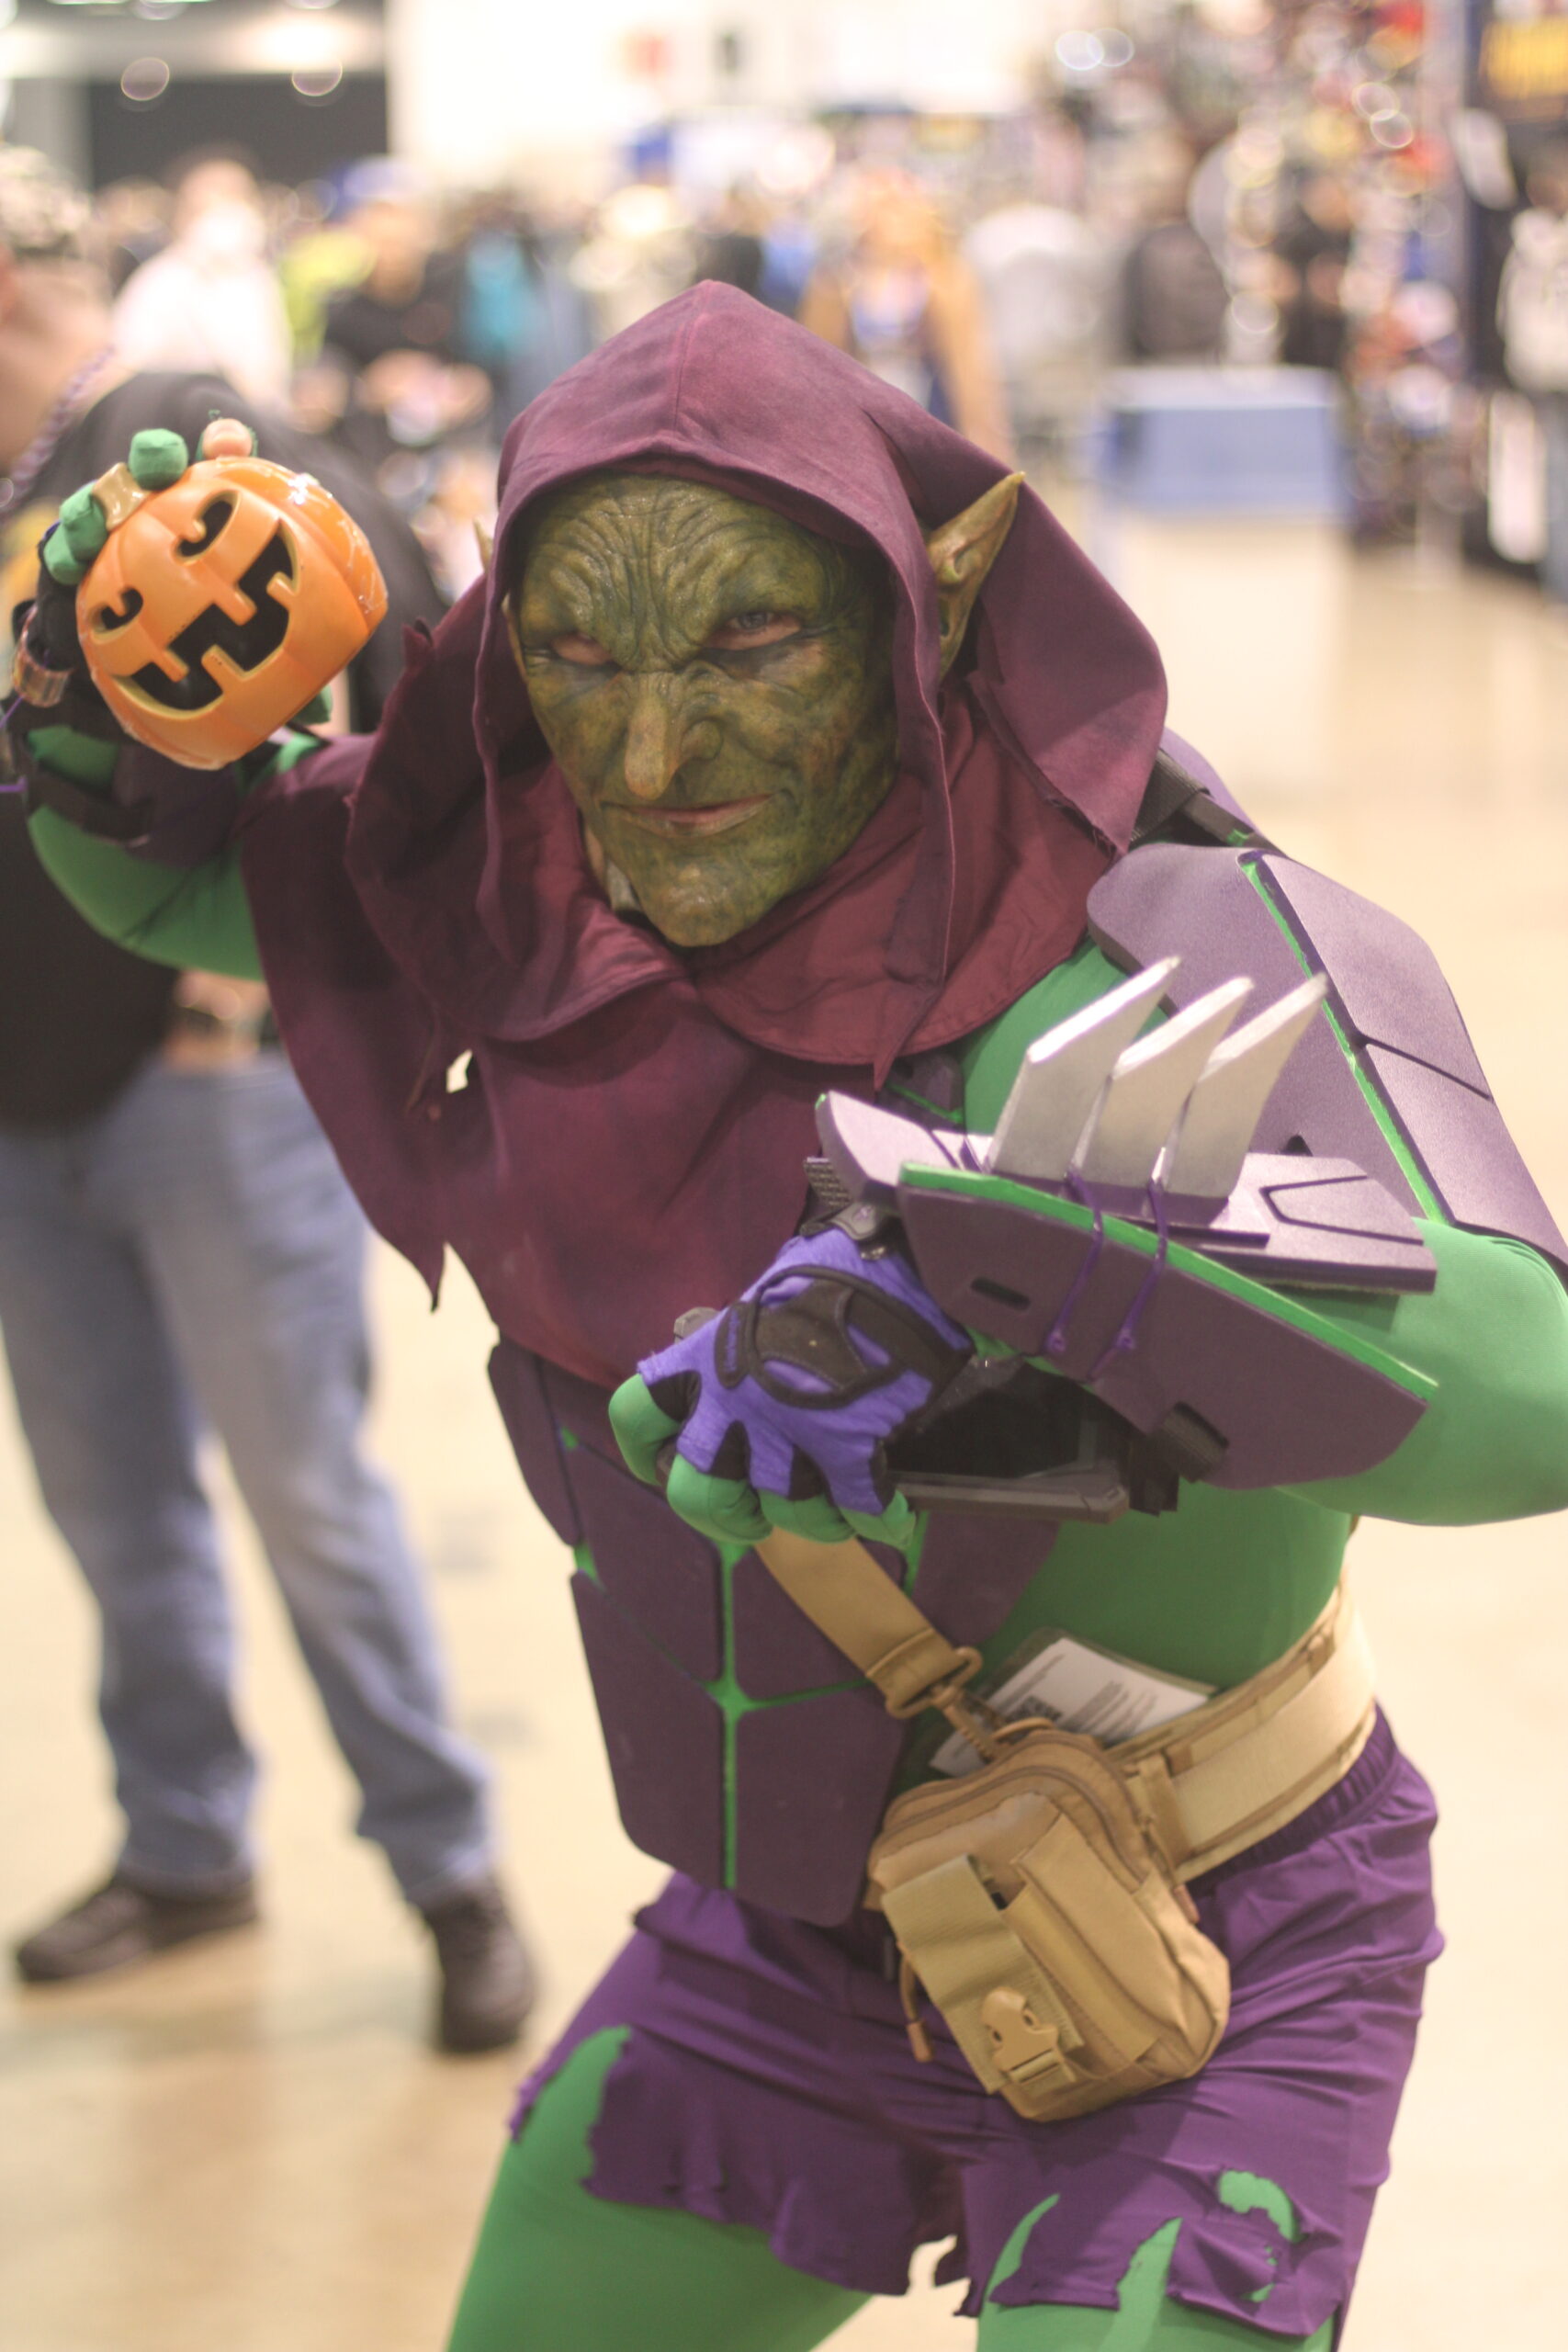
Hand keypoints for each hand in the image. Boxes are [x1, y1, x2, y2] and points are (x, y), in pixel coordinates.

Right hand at [12, 420, 330, 746]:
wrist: (142, 673)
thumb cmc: (212, 648)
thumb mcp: (252, 656)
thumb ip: (285, 672)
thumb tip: (320, 711)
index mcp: (211, 513)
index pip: (220, 461)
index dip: (223, 443)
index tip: (227, 445)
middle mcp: (161, 509)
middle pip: (156, 462)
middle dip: (156, 453)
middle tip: (162, 467)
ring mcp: (116, 530)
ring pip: (103, 495)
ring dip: (100, 498)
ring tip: (102, 519)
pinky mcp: (77, 559)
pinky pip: (63, 545)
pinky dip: (65, 550)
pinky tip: (71, 564)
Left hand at [610, 1225, 971, 1549]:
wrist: (899, 1267)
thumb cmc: (835, 1268)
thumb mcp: (766, 1298)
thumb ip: (747, 1340)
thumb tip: (758, 1354)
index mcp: (705, 1360)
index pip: (636, 1416)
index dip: (644, 1452)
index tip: (662, 1466)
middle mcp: (733, 1405)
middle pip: (696, 1497)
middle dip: (726, 1517)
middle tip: (754, 1517)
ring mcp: (788, 1434)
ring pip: (783, 1514)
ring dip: (814, 1520)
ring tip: (834, 1511)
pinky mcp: (847, 1452)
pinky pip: (856, 1512)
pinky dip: (878, 1521)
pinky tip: (892, 1517)